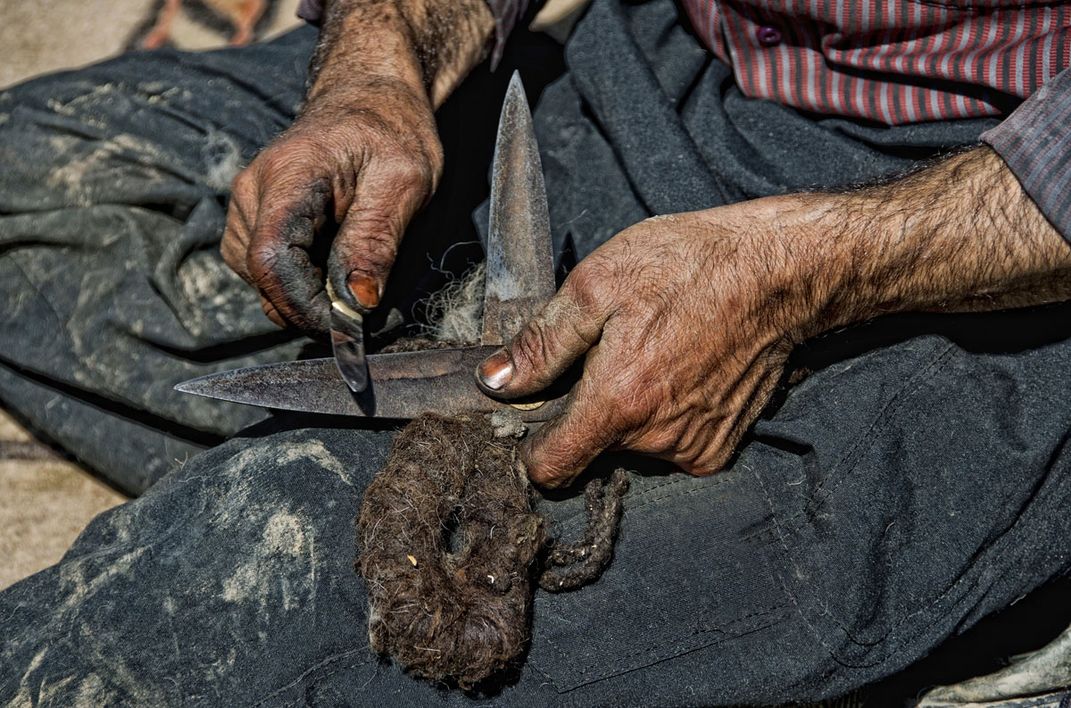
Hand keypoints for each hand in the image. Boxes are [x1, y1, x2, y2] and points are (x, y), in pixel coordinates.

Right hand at [221, 0, 491, 331]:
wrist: (370, 97)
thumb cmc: (392, 132)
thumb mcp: (405, 181)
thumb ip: (377, 240)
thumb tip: (357, 302)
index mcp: (287, 177)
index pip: (271, 260)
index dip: (305, 306)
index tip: (349, 326)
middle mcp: (252, 192)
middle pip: (262, 276)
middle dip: (310, 307)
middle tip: (364, 310)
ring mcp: (247, 205)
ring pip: (260, 280)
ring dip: (303, 296)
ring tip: (352, 276)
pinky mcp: (254, 218)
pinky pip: (264, 268)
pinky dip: (296, 282)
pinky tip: (331, 266)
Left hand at [477, 198, 823, 486]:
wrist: (779, 271)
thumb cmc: (689, 265)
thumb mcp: (598, 284)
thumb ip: (541, 344)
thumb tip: (494, 383)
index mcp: (618, 403)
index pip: (551, 469)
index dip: (532, 446)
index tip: (533, 417)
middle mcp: (656, 439)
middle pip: (590, 449)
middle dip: (586, 410)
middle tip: (608, 355)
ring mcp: (693, 447)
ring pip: (630, 446)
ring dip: (627, 411)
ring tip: (650, 353)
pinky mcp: (720, 446)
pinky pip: (668, 445)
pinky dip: (664, 417)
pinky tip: (679, 371)